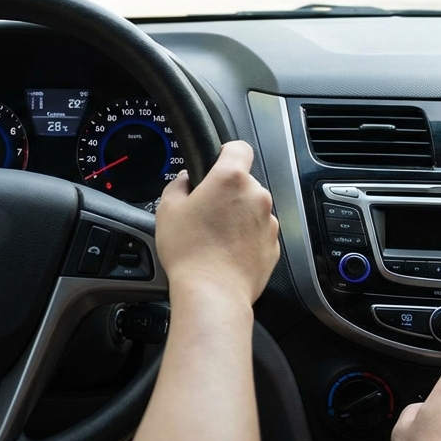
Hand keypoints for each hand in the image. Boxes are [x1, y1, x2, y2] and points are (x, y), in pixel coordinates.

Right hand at [155, 140, 280, 304]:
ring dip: (238, 216)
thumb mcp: (167, 210)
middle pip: (244, 182)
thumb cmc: (190, 252)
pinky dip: (246, 238)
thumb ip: (178, 185)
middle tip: (205, 211)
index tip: (217, 163)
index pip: (239, 148)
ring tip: (215, 237)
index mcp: (231, 179)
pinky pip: (258, 233)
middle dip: (227, 192)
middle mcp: (256, 196)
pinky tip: (226, 251)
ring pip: (252, 209)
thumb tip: (186, 181)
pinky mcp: (273, 245)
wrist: (213, 293)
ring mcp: (268, 221)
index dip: (226, 153)